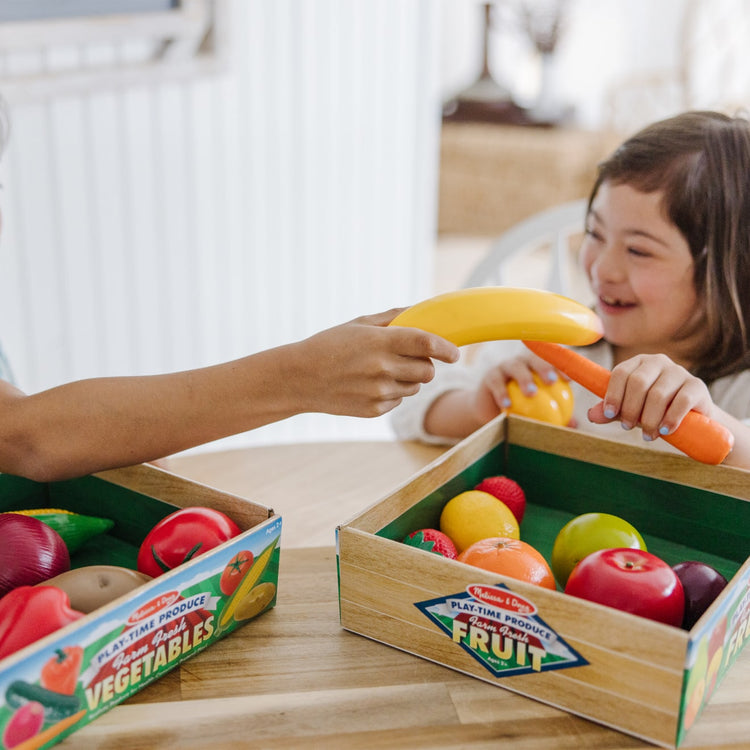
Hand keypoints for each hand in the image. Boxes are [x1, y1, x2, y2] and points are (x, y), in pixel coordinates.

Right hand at [292, 308, 459, 417]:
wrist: (300, 378)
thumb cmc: (330, 345)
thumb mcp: (359, 324)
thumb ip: (394, 318)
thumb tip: (424, 312)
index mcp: (380, 342)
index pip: (426, 343)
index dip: (446, 348)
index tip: (455, 353)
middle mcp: (381, 368)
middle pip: (427, 370)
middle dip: (426, 364)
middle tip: (412, 358)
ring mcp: (378, 392)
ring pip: (414, 387)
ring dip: (408, 378)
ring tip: (382, 370)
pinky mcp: (373, 410)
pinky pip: (398, 400)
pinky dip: (392, 393)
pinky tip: (369, 385)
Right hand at [472, 353, 568, 424]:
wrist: (492, 411)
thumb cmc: (522, 411)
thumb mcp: (539, 413)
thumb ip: (556, 416)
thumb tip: (574, 424)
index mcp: (539, 366)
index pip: (553, 362)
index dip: (562, 366)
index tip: (569, 380)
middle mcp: (524, 362)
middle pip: (535, 358)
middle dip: (545, 366)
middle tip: (551, 381)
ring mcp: (506, 366)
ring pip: (516, 367)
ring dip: (524, 378)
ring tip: (531, 393)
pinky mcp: (490, 375)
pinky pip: (497, 382)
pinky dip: (502, 393)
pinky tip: (507, 405)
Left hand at [587, 353, 714, 439]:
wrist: (692, 417)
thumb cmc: (654, 410)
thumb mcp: (630, 410)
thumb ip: (611, 411)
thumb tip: (591, 415)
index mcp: (638, 363)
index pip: (621, 372)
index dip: (613, 394)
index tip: (610, 413)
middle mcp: (658, 362)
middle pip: (638, 382)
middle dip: (630, 408)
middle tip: (627, 427)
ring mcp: (679, 372)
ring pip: (658, 394)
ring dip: (649, 418)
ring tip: (647, 436)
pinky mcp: (697, 385)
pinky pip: (682, 400)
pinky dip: (671, 418)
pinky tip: (665, 430)